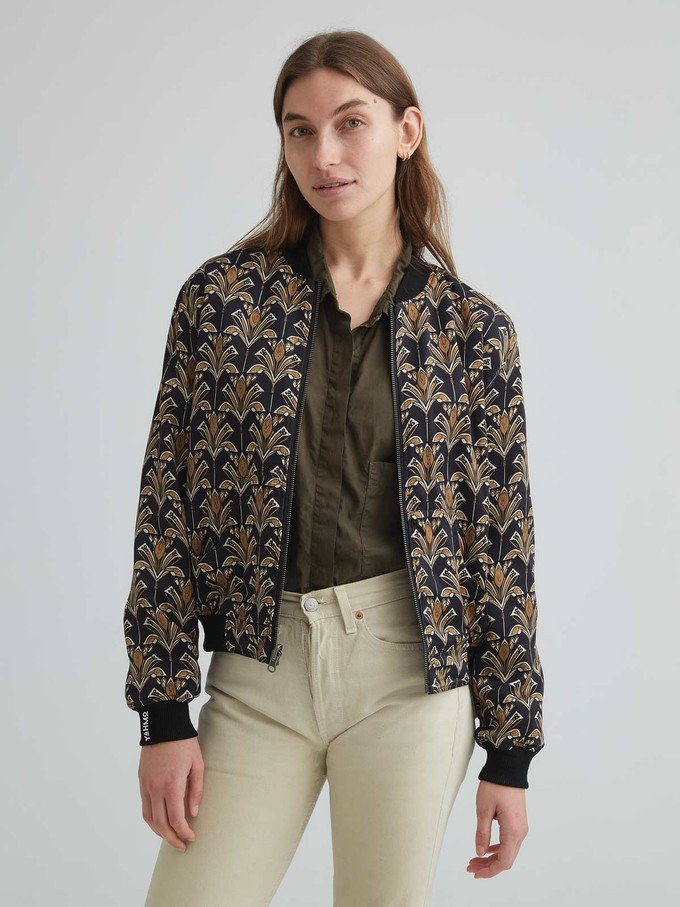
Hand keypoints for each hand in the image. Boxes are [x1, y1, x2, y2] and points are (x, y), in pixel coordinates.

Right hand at [138, 737, 203, 851]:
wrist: (163, 724)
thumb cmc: (184, 743)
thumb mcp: (197, 764)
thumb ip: (196, 790)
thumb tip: (193, 813)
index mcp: (171, 785)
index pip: (176, 819)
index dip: (184, 832)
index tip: (192, 837)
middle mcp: (155, 788)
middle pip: (161, 824)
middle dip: (172, 838)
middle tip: (182, 845)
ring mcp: (146, 785)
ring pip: (149, 818)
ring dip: (160, 832)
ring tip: (171, 837)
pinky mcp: (141, 781)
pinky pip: (144, 807)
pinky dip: (151, 819)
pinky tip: (160, 822)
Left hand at [467, 780, 528, 877]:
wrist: (508, 768)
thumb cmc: (495, 786)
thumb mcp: (483, 810)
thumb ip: (482, 833)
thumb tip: (480, 853)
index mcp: (513, 831)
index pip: (504, 862)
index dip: (490, 871)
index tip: (475, 873)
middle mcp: (520, 832)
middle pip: (506, 859)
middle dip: (488, 866)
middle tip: (470, 866)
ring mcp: (520, 827)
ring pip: (507, 851)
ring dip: (491, 857)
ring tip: (474, 859)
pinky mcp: (518, 822)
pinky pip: (508, 841)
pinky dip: (497, 848)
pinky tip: (486, 848)